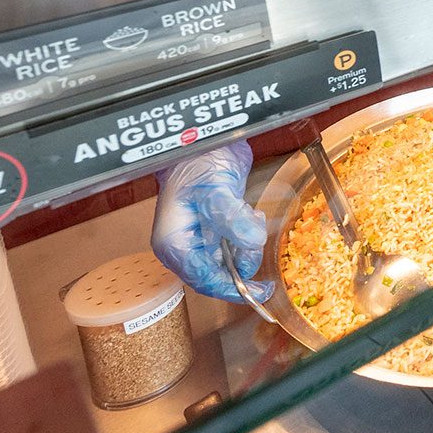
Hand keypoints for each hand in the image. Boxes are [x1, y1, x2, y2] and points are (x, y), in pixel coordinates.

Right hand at [152, 141, 271, 303]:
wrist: (204, 140)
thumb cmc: (195, 161)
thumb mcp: (214, 192)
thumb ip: (232, 220)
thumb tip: (252, 244)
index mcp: (174, 244)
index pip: (203, 279)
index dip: (231, 289)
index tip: (258, 293)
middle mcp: (185, 244)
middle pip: (218, 272)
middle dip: (243, 260)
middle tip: (259, 242)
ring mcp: (200, 235)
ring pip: (231, 257)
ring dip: (247, 241)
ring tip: (250, 215)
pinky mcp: (216, 226)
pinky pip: (237, 241)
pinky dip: (249, 231)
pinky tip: (250, 212)